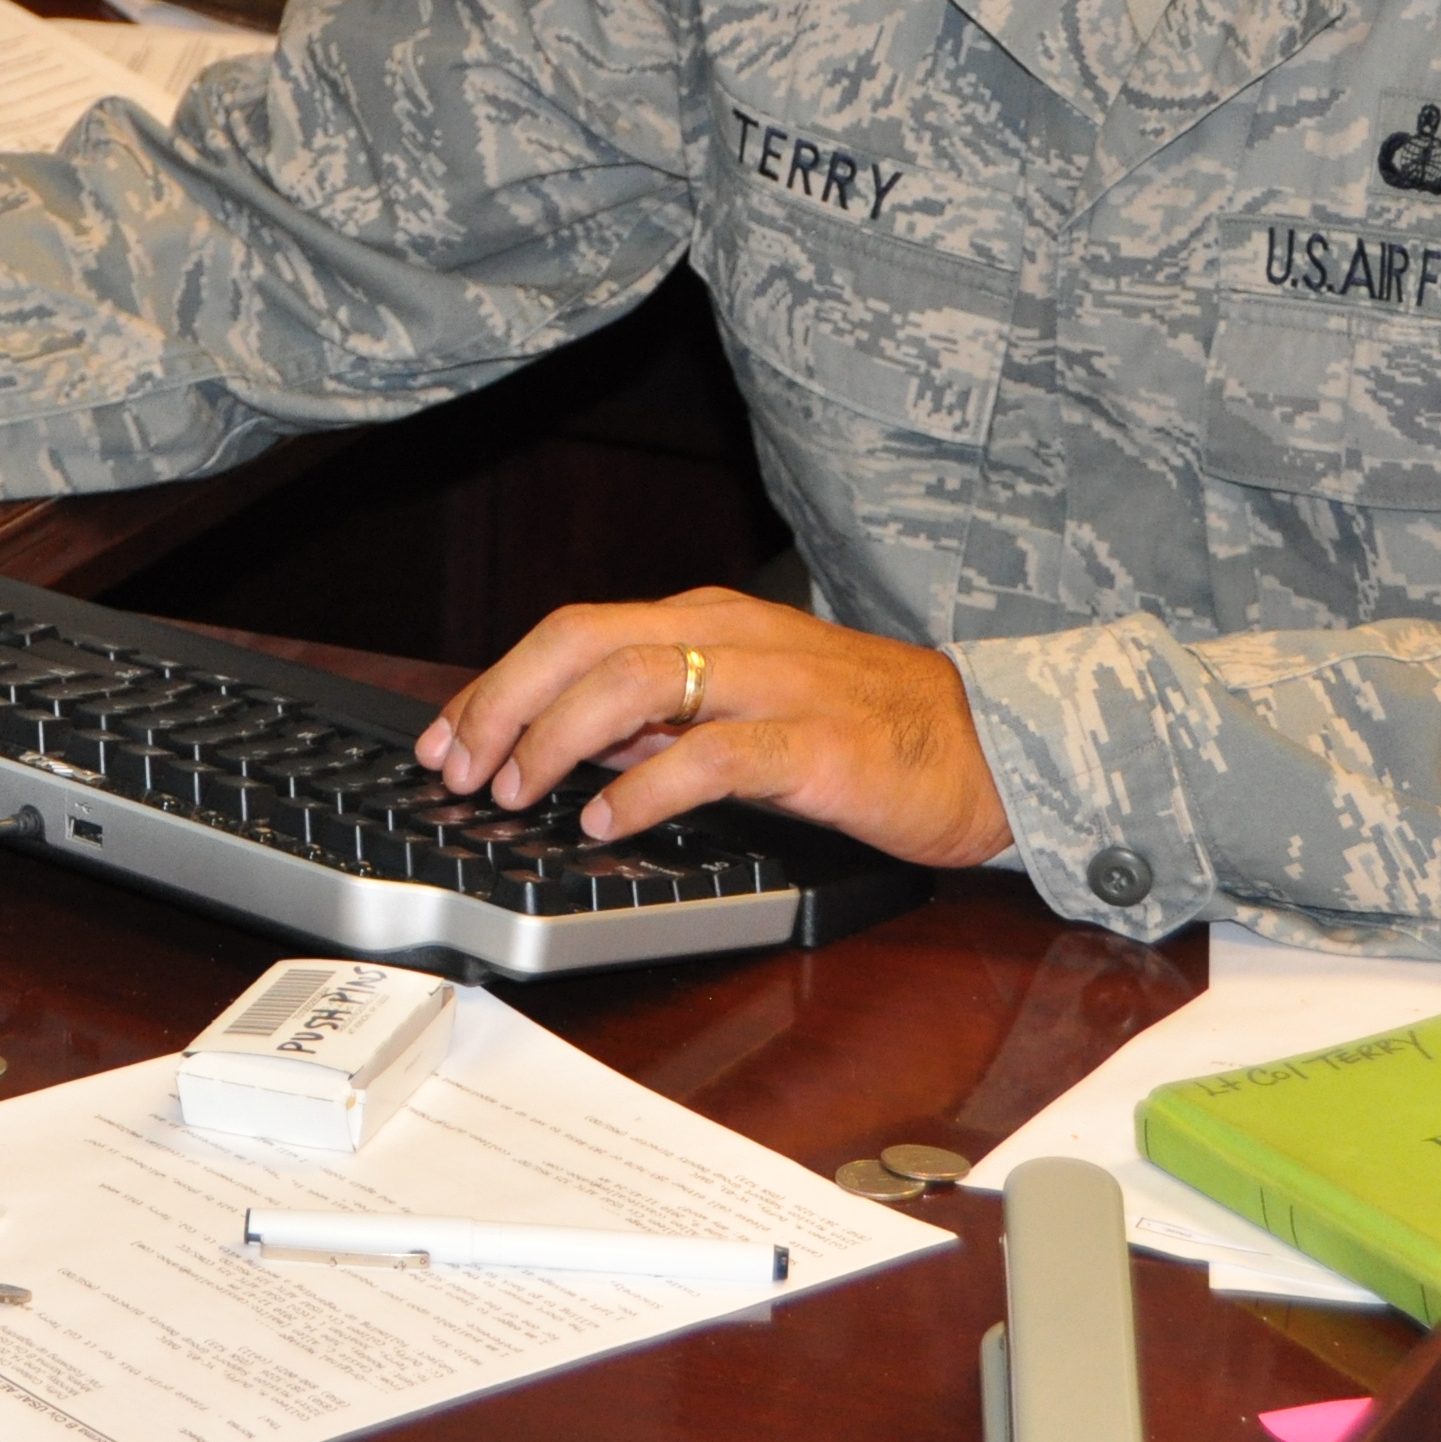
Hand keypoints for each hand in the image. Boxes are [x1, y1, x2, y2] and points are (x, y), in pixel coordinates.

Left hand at [414, 588, 1015, 868]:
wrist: (993, 746)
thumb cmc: (870, 731)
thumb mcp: (750, 707)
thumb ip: (664, 718)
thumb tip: (571, 745)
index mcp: (709, 623)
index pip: (574, 631)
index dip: (498, 682)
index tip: (447, 737)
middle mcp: (732, 639)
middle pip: (584, 642)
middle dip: (504, 703)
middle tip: (460, 768)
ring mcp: (774, 687)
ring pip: (634, 682)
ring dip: (555, 738)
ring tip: (516, 792)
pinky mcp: (815, 746)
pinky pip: (711, 755)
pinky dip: (643, 785)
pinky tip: (605, 818)